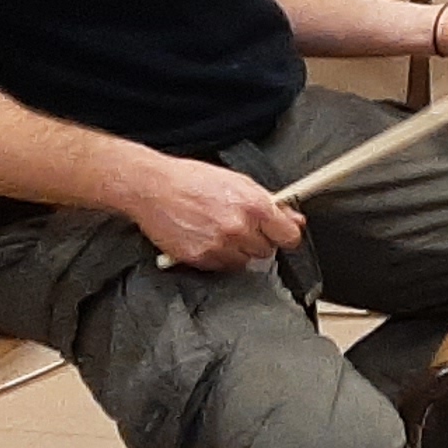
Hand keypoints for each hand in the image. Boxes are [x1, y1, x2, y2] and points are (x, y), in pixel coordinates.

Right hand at [115, 150, 302, 271]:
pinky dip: (218, 257)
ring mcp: (219, 245)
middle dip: (258, 240)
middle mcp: (239, 228)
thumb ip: (270, 203)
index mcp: (253, 205)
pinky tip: (207, 238)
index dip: (286, 236)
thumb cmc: (192, 180)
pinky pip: (222, 267)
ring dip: (238, 251)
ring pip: (245, 262)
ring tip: (221, 231)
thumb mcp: (239, 182)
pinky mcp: (200, 258)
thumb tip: (294, 218)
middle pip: (267, 251)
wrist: (153, 188)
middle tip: (242, 226)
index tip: (283, 235)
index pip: (289, 236)